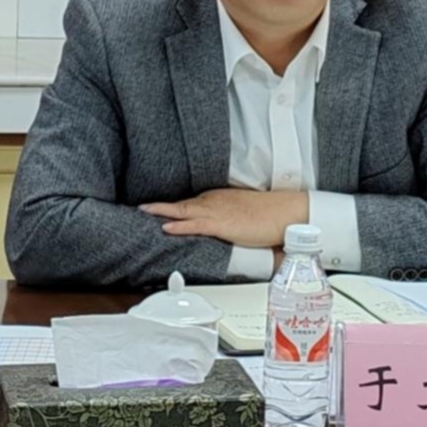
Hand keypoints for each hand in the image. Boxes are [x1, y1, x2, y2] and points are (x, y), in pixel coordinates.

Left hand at [140, 189, 307, 247]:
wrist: (284, 213)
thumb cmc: (269, 215)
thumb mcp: (244, 215)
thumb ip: (229, 220)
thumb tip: (224, 227)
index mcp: (219, 199)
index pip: (191, 202)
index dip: (173, 205)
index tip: (156, 207)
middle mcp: (214, 201)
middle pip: (182, 203)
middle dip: (161, 205)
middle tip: (141, 207)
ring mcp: (217, 211)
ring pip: (183, 210)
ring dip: (162, 211)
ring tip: (144, 212)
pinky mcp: (222, 224)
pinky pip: (195, 224)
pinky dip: (178, 224)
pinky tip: (165, 226)